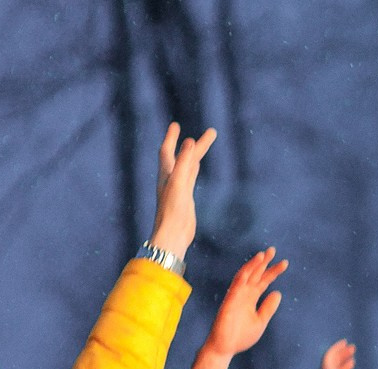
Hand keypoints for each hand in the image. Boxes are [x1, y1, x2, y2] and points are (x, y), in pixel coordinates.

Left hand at [148, 123, 216, 261]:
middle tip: (210, 133)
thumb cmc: (172, 211)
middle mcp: (171, 178)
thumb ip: (183, 162)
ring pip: (188, 166)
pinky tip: (197, 165)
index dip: (171, 138)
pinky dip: (194, 168)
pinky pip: (190, 177)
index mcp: (166, 174)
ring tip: (201, 144)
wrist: (172, 234)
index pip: (168, 150)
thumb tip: (189, 141)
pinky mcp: (186, 197)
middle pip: (183, 156)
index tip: (176, 125)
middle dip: (193, 144)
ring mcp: (179, 187)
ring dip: (194, 155)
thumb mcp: (179, 183)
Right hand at [189, 248, 287, 368]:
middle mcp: (244, 294)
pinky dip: (246, 272)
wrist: (225, 347)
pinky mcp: (231, 299)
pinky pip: (238, 282)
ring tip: (265, 254)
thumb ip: (268, 307)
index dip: (273, 272)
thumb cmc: (241, 336)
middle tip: (273, 250)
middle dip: (264, 263)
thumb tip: (278, 293)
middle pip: (256, 275)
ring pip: (246, 275)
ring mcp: (237, 295)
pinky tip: (254, 264)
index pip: (263, 281)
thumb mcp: (260, 321)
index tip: (284, 263)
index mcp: (251, 299)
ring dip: (255, 264)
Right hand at [314, 341, 360, 368]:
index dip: (345, 367)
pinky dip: (335, 348)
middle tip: (352, 349)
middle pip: (335, 364)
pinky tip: (343, 343)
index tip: (353, 362)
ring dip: (341, 351)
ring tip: (352, 346)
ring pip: (332, 358)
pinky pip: (329, 355)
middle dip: (343, 356)